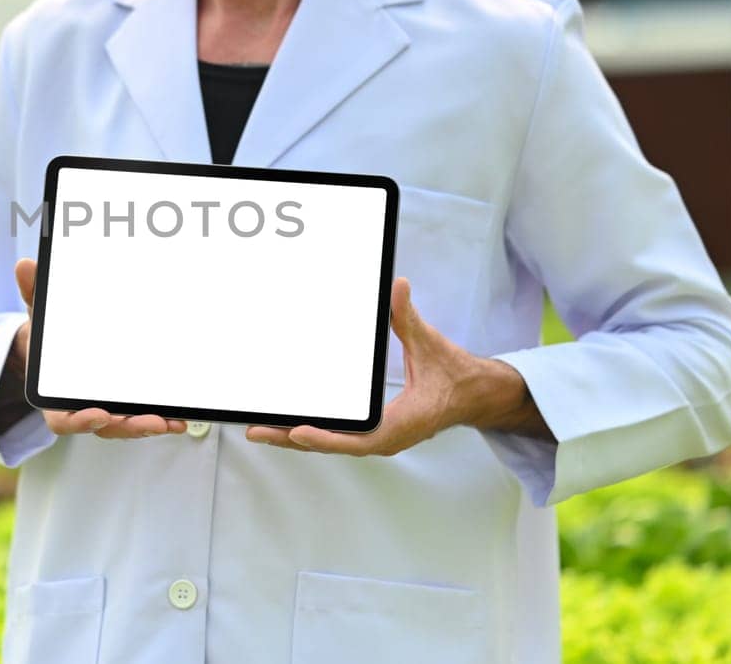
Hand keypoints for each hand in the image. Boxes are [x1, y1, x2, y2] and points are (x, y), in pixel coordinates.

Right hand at [11, 258, 187, 439]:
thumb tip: (25, 266)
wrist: (59, 346)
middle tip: (151, 420)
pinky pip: (142, 417)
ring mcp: (106, 411)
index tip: (99, 414)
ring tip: (171, 420)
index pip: (64, 421)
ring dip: (149, 425)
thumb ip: (32, 292)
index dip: (80, 421)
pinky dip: (161, 419)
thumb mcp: (39, 313)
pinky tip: (180, 417)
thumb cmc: (49, 336)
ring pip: (126, 426)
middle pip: (104, 428)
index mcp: (54, 398)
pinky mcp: (125, 408)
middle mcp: (82, 409)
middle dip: (128, 426)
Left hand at [244, 276, 548, 454]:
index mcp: (400, 424)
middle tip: (256, 431)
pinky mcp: (374, 433)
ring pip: (329, 442)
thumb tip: (398, 288)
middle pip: (330, 443)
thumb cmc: (454, 375)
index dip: (325, 438)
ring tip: (260, 429)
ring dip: (294, 437)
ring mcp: (378, 438)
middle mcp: (385, 438)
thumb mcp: (430, 345)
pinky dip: (310, 431)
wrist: (474, 395)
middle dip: (291, 438)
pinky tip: (286, 424)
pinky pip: (336, 436)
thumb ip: (408, 318)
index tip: (296, 432)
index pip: (356, 438)